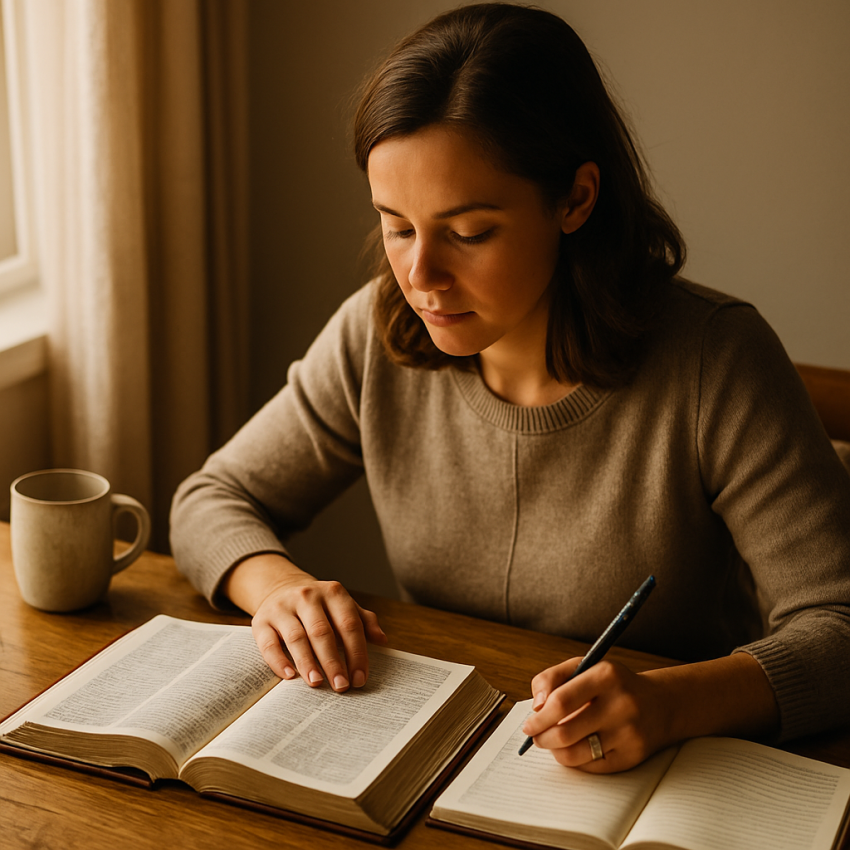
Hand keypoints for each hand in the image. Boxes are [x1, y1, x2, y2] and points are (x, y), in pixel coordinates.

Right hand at [223, 554, 387, 691]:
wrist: (281, 587)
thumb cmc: (320, 605)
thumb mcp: (343, 605)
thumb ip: (364, 620)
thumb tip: (382, 639)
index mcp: (333, 593)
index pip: (349, 625)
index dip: (356, 653)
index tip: (360, 678)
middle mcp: (307, 596)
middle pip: (322, 632)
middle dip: (333, 662)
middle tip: (341, 687)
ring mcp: (282, 607)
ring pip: (296, 637)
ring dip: (307, 662)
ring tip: (317, 683)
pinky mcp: (261, 620)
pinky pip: (269, 643)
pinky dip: (278, 660)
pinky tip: (289, 676)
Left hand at [521, 653, 779, 772]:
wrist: (661, 703)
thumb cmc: (614, 684)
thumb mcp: (585, 666)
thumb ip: (552, 678)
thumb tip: (536, 705)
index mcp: (606, 676)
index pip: (561, 701)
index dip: (538, 716)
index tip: (529, 722)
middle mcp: (621, 704)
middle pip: (565, 732)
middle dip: (542, 737)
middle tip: (535, 735)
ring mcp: (629, 733)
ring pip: (575, 754)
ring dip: (554, 751)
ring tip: (551, 742)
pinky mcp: (633, 756)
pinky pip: (591, 766)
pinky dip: (575, 760)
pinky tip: (574, 748)